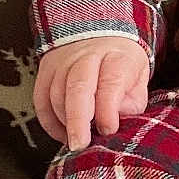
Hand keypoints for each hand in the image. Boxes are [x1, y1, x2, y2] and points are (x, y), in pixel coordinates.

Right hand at [33, 36, 149, 149]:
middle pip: (78, 87)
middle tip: (80, 144)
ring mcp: (63, 62)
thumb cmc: (120, 62)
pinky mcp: (46, 70)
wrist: (98, 34)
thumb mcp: (138, 79)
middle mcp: (87, 56)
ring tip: (77, 140)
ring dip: (64, 122)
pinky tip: (62, 133)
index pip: (110, 83)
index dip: (108, 110)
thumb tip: (116, 123)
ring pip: (56, 94)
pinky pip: (40, 99)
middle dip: (78, 120)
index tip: (109, 130)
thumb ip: (131, 103)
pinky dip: (49, 122)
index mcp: (116, 57)